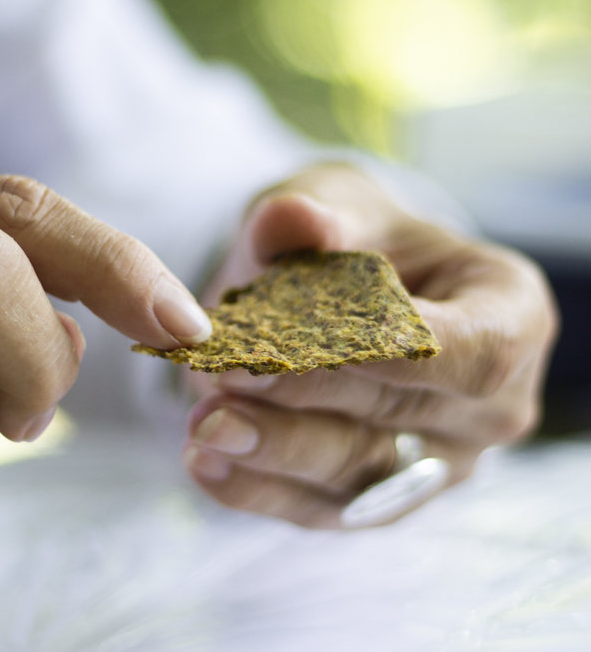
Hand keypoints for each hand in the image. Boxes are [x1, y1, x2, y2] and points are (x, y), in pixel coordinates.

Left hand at [182, 164, 556, 527]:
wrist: (326, 295)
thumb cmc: (352, 241)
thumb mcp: (337, 207)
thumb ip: (319, 212)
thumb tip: (293, 218)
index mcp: (510, 317)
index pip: (476, 351)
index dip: (398, 352)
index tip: (313, 338)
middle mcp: (489, 406)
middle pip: (402, 414)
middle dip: (308, 397)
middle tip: (229, 379)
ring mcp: (435, 462)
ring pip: (357, 471)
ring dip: (275, 452)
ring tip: (206, 426)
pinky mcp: (376, 500)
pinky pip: (319, 507)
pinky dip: (257, 490)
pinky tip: (202, 463)